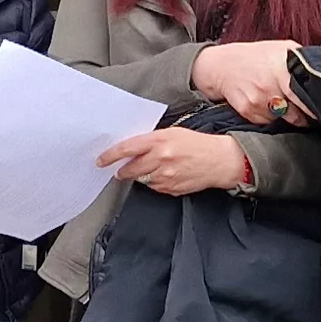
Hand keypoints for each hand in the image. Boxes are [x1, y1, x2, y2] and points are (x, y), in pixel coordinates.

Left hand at [97, 129, 252, 196]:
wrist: (219, 161)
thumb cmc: (197, 144)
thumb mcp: (173, 133)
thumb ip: (152, 140)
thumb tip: (132, 149)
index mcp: (160, 141)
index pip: (128, 148)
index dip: (111, 156)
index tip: (101, 160)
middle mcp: (161, 159)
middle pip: (131, 169)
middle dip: (123, 171)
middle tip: (120, 171)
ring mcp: (166, 176)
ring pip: (142, 179)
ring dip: (142, 176)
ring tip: (156, 168)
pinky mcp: (172, 188)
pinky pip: (155, 188)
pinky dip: (156, 183)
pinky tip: (167, 175)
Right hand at [190, 41, 304, 125]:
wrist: (221, 65)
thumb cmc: (254, 56)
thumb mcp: (280, 48)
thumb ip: (302, 58)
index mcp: (282, 67)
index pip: (306, 93)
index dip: (317, 104)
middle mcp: (270, 84)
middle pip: (297, 113)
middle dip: (306, 116)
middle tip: (310, 114)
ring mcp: (258, 100)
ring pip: (285, 120)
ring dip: (289, 116)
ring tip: (284, 103)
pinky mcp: (249, 111)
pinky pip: (269, 122)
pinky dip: (272, 117)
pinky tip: (268, 105)